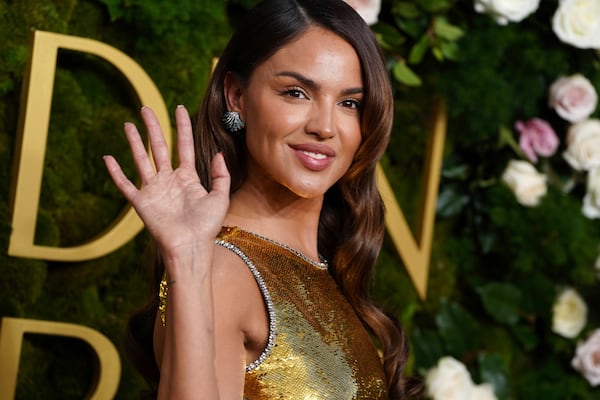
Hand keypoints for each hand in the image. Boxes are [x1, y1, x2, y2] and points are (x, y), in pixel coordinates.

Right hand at [103, 106, 229, 259]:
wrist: (190, 248)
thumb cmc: (206, 227)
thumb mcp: (220, 198)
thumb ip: (220, 175)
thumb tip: (219, 153)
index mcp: (188, 178)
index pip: (184, 146)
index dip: (182, 127)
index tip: (179, 108)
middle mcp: (169, 180)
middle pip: (159, 147)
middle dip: (153, 127)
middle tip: (146, 109)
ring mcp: (154, 190)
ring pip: (142, 159)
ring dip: (134, 142)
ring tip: (129, 124)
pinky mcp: (142, 202)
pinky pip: (125, 184)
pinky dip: (116, 172)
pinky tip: (108, 158)